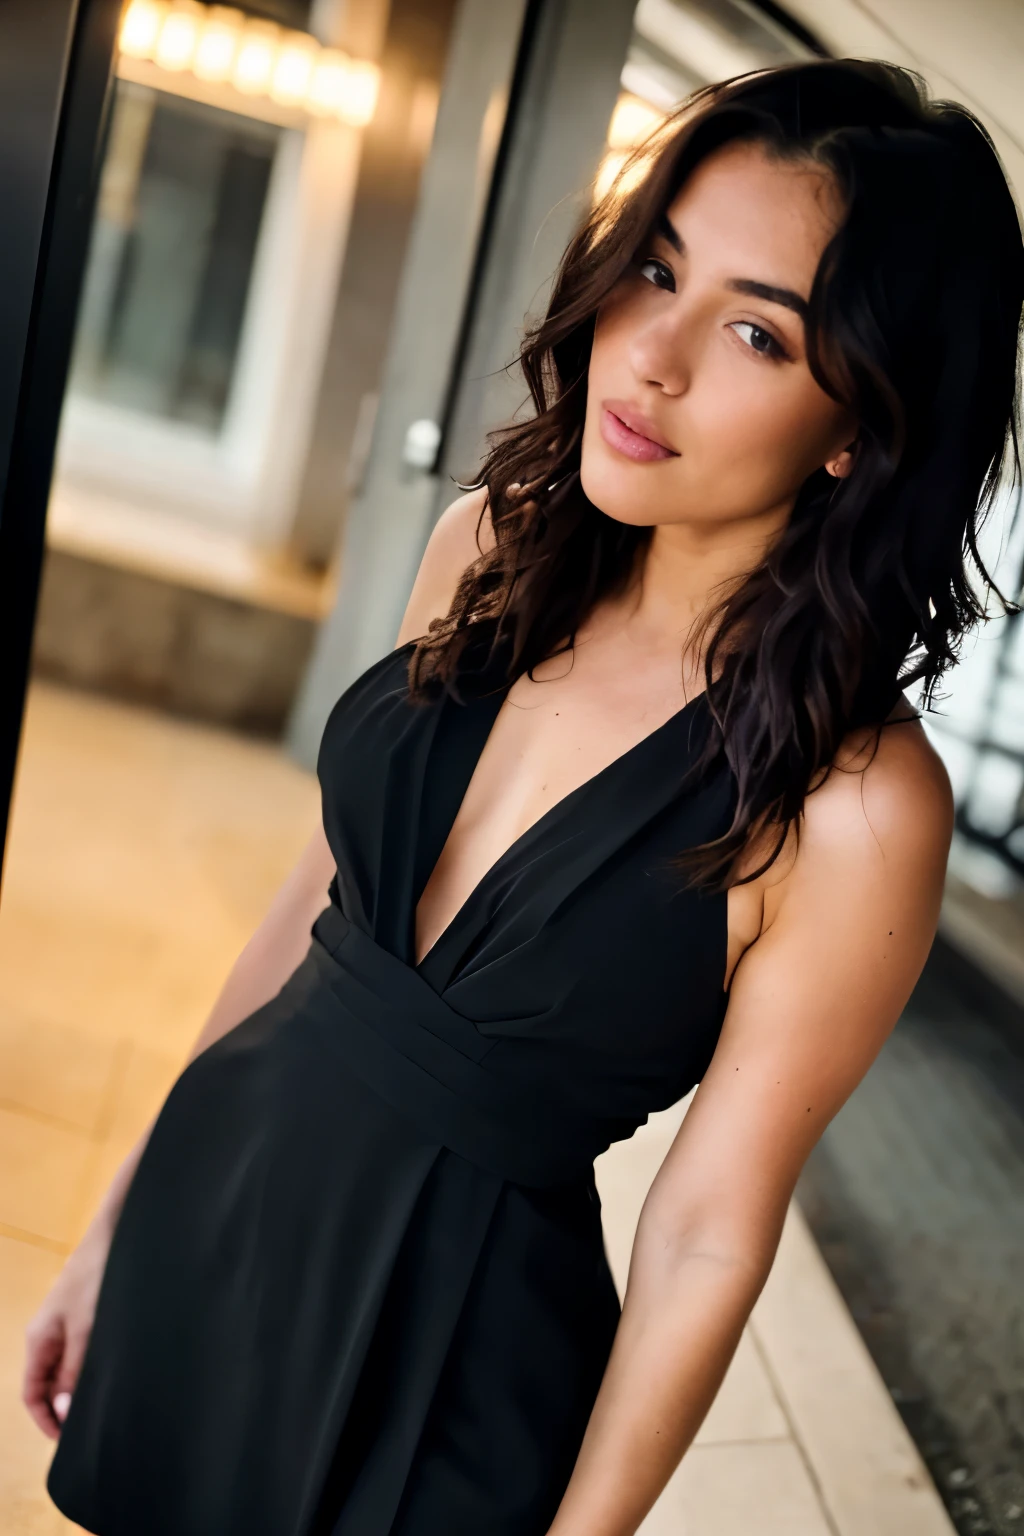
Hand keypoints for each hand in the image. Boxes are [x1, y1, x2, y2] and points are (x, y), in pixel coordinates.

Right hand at [23, 1221, 110, 1438]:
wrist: (115, 1232)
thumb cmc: (97, 1276)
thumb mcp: (86, 1329)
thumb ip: (73, 1370)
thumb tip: (61, 1411)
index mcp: (39, 1340)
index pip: (31, 1393)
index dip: (46, 1420)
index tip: (68, 1440)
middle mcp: (48, 1335)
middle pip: (48, 1384)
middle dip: (63, 1408)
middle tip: (90, 1427)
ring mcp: (67, 1325)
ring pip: (67, 1369)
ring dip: (79, 1388)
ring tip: (103, 1405)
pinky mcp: (86, 1315)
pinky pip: (82, 1352)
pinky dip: (91, 1368)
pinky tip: (112, 1374)